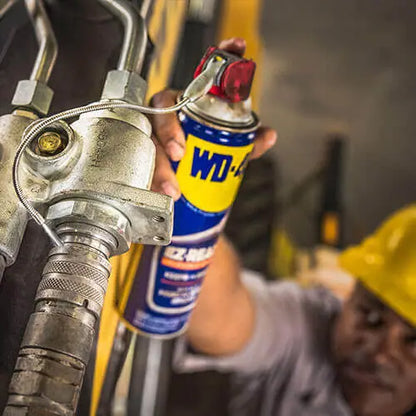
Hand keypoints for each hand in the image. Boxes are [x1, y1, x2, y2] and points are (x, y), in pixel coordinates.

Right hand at [149, 38, 276, 200]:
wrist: (184, 171)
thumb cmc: (202, 150)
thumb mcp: (225, 148)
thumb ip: (246, 143)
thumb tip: (268, 135)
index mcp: (192, 100)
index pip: (203, 76)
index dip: (220, 59)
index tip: (236, 48)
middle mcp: (172, 109)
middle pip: (164, 108)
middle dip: (169, 128)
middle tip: (180, 151)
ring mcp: (154, 129)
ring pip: (148, 138)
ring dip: (159, 164)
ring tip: (172, 188)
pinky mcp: (143, 151)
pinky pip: (140, 161)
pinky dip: (150, 179)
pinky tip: (158, 193)